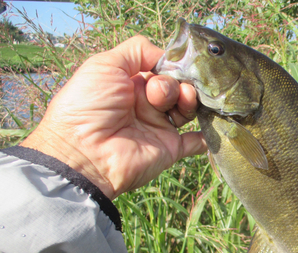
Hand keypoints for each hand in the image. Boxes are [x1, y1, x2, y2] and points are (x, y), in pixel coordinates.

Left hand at [21, 36, 205, 199]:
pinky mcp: (169, 149)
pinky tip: (209, 127)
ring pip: (188, 109)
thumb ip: (137, 51)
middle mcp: (147, 105)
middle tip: (160, 93)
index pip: (162, 69)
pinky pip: (195, 143)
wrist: (84, 153)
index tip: (173, 66)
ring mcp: (159, 127)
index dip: (170, 66)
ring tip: (180, 102)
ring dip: (189, 101)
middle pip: (177, 87)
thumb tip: (167, 56)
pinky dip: (205, 136)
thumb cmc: (89, 105)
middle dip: (176, 83)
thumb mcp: (106, 64)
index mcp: (132, 84)